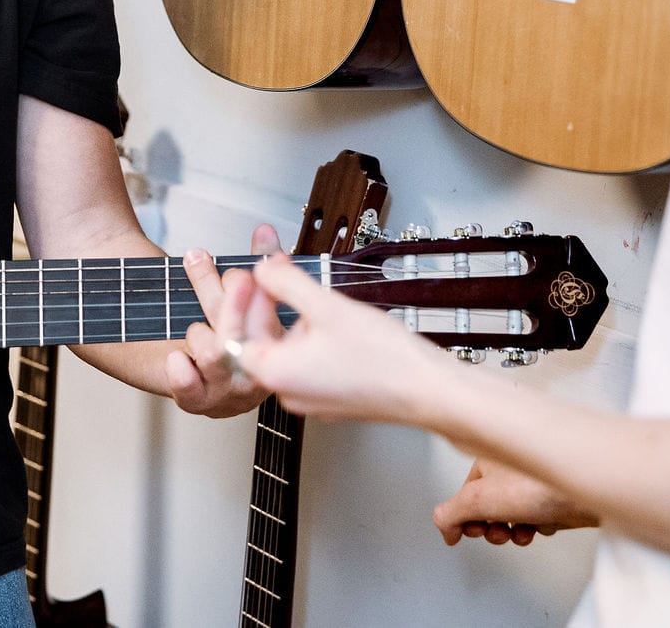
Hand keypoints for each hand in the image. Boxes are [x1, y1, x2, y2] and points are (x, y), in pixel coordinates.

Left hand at [165, 224, 281, 417]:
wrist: (174, 362)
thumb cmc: (219, 325)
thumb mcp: (242, 291)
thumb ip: (257, 262)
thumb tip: (264, 230)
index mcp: (277, 349)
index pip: (276, 319)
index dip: (268, 293)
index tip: (257, 268)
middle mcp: (257, 375)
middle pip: (245, 334)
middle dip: (229, 298)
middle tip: (205, 263)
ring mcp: (229, 392)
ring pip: (216, 355)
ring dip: (200, 330)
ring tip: (192, 322)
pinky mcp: (198, 402)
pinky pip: (191, 390)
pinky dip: (182, 373)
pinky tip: (176, 357)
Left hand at [213, 252, 447, 423]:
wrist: (429, 389)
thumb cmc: (385, 358)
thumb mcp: (327, 305)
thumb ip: (286, 283)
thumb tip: (264, 269)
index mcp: (276, 373)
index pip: (240, 331)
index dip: (249, 297)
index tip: (261, 273)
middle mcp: (288, 393)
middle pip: (263, 340)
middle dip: (272, 303)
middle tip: (282, 272)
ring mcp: (311, 399)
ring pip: (288, 351)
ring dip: (295, 320)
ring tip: (312, 294)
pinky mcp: (332, 399)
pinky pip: (309, 364)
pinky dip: (313, 339)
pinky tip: (332, 320)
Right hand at [434, 457, 597, 546]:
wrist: (583, 493)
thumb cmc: (536, 484)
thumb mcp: (476, 500)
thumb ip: (449, 514)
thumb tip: (443, 527)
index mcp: (487, 458)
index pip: (464, 493)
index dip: (463, 517)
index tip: (463, 533)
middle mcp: (510, 468)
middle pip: (488, 506)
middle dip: (490, 526)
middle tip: (494, 531)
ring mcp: (533, 482)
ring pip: (513, 514)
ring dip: (513, 530)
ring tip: (518, 531)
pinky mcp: (553, 496)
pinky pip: (537, 517)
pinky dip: (537, 526)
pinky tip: (541, 524)